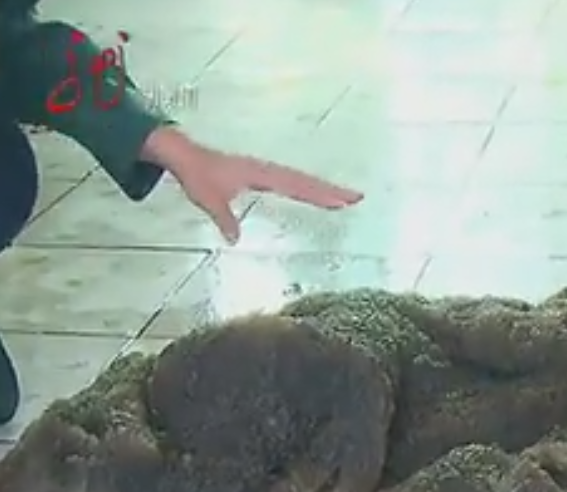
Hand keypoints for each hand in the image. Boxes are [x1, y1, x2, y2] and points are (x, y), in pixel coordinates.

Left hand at [140, 126, 362, 243]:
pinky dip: (308, 188)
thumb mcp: (208, 199)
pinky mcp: (263, 176)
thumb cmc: (197, 175)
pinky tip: (317, 196)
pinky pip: (291, 182)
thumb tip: (235, 240)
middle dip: (332, 190)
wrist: (186, 155)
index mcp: (261, 174)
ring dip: (324, 189)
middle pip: (306, 181)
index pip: (295, 185)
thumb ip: (223, 218)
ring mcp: (267, 172)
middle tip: (358, 198)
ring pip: (302, 180)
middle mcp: (269, 171)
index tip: (341, 200)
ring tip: (347, 198)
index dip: (319, 193)